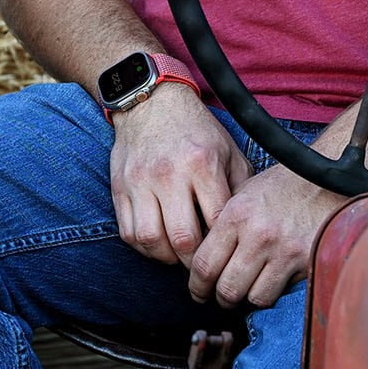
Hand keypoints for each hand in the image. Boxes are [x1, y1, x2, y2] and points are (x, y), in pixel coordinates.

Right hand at [108, 84, 247, 266]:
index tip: (228, 252)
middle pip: (183, 238)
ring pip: (151, 239)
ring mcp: (140, 182)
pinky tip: (159, 243)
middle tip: (204, 266)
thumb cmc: (196, 130)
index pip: (216, 220)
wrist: (151, 103)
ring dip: (167, 257)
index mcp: (202, 164)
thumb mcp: (228, 150)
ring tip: (179, 256)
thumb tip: (248, 225)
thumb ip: (240, 186)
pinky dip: (144, 247)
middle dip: (196, 261)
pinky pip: (128, 232)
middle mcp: (169, 174)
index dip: (223, 244)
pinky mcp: (120, 188)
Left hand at [186, 163, 349, 308]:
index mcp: (237, 215)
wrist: (327, 180)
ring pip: (253, 297)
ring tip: (245, 291)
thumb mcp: (245, 193)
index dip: (197, 285)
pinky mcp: (305, 261)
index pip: (205, 264)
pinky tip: (268, 283)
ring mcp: (284, 250)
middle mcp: (259, 234)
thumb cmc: (285, 186)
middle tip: (219, 297)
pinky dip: (270, 294)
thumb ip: (222, 224)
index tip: (199, 290)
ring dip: (246, 300)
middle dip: (219, 298)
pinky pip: (279, 294)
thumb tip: (201, 257)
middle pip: (226, 288)